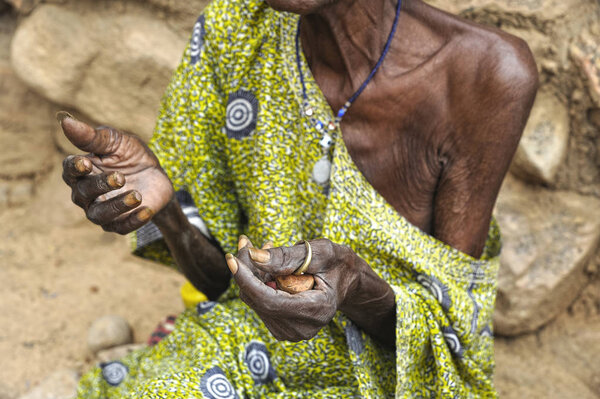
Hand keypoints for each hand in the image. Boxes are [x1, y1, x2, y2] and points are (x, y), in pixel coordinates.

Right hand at [58, 112, 173, 233]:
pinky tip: (147, 210)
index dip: (75, 168)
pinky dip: (134, 220)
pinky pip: (122, 227)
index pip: (69, 170)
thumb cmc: (131, 155)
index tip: (86, 163)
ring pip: (99, 215)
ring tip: (137, 195)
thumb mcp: (117, 142)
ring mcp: (101, 211)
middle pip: (83, 193)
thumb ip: (93, 136)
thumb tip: (66, 121)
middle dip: (101, 185)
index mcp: (81, 171)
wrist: (157, 177)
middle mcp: (85, 194)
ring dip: (117, 206)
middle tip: (120, 177)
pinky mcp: (119, 224)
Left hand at [226, 238, 360, 341]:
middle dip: (246, 269)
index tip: (231, 257)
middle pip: (258, 300)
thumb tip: (252, 256)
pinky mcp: (282, 329)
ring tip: (264, 249)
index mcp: (317, 310)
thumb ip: (287, 256)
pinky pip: (258, 303)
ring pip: (254, 301)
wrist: (348, 281)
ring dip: (251, 273)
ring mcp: (291, 333)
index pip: (269, 300)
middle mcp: (302, 329)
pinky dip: (256, 282)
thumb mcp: (320, 252)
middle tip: (246, 242)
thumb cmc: (338, 263)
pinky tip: (268, 267)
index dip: (246, 279)